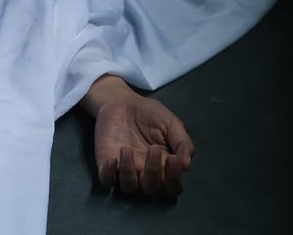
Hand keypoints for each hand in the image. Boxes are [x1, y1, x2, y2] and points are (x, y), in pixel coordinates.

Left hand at [80, 75, 194, 197]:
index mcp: (164, 167)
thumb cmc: (150, 115)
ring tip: (127, 149)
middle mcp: (145, 173)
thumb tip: (186, 165)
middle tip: (153, 149)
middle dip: (154, 172)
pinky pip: (106, 181)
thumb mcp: (172, 124)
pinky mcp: (106, 164)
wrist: (123, 102)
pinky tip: (113, 160)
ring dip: (129, 173)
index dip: (174, 179)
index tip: (174, 159)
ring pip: (129, 188)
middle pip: (151, 189)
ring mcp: (125, 170)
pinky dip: (108, 175)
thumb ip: (182, 142)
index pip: (172, 187)